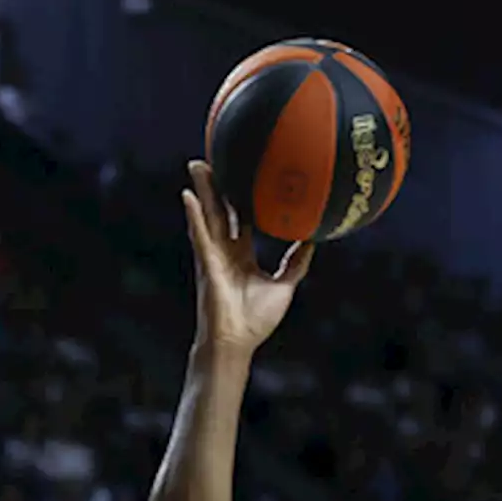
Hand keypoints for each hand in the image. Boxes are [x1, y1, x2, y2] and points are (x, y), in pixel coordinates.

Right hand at [183, 160, 311, 354]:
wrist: (239, 343)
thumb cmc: (257, 320)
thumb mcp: (285, 285)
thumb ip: (296, 262)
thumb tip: (312, 241)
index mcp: (242, 255)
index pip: (242, 219)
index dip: (243, 197)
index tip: (247, 174)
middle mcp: (226, 252)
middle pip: (222, 210)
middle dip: (218, 185)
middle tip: (218, 157)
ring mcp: (214, 256)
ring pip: (208, 217)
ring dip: (203, 191)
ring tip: (198, 164)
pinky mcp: (207, 264)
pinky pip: (200, 236)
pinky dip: (194, 216)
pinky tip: (189, 196)